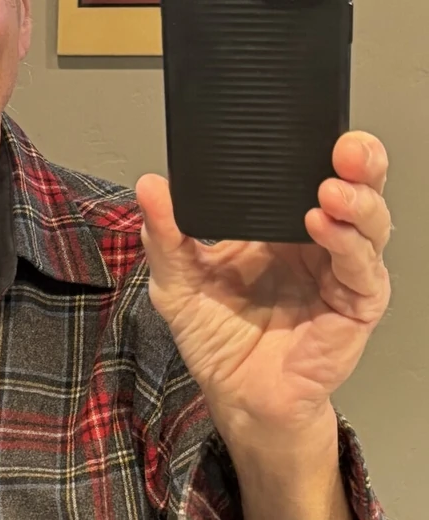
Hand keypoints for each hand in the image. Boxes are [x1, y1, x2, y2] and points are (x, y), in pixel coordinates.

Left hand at [134, 132, 392, 451]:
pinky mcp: (357, 303)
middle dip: (359, 159)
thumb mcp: (179, 284)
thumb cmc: (219, 342)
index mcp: (282, 227)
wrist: (238, 398)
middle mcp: (319, 243)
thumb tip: (151, 188)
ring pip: (369, 221)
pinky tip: (323, 226)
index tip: (302, 122)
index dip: (314, 146)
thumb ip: (166, 237)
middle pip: (355, 185)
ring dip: (357, 199)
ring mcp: (342, 271)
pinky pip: (362, 266)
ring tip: (328, 190)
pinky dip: (347, 243)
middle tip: (343, 145)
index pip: (308, 172)